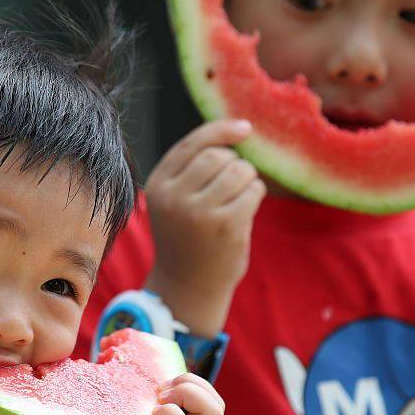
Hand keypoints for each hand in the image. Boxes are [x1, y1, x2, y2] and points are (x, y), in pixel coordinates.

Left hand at [90, 374, 223, 414]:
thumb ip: (139, 407)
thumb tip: (113, 362)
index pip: (211, 397)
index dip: (191, 382)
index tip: (160, 389)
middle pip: (218, 402)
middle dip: (191, 383)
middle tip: (161, 395)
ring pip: (214, 411)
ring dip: (187, 395)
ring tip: (160, 404)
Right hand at [144, 120, 262, 335]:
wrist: (187, 287)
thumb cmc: (188, 238)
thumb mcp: (176, 201)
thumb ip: (194, 169)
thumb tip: (238, 129)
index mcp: (158, 186)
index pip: (192, 143)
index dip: (221, 130)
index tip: (245, 128)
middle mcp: (174, 197)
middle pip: (217, 156)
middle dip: (234, 163)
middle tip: (235, 184)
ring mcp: (199, 211)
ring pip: (238, 170)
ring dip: (247, 178)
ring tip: (240, 196)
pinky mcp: (225, 225)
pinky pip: (252, 190)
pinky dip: (255, 194)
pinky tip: (246, 209)